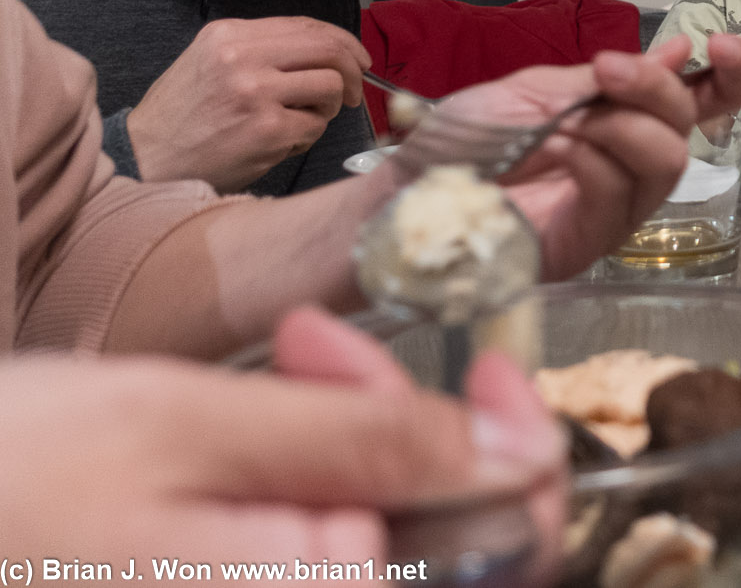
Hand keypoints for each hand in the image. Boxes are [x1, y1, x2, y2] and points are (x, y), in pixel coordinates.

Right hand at [0, 307, 562, 573]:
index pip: (510, 557)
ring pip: (381, 534)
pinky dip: (307, 479)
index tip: (488, 373)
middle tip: (323, 348)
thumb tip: (524, 459)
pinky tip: (256, 421)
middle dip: (410, 426)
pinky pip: (318, 547)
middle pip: (446, 541)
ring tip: (282, 359)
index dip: (525, 456)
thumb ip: (371, 442)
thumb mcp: (195, 426)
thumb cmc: (8, 473)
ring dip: (353, 439)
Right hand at [128, 17, 370, 189]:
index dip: (343, 41)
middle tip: (352, 93)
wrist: (146, 157)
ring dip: (328, 107)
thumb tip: (325, 50)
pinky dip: (309, 134)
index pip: (307, 25)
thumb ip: (260, 49)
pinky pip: (315, 125)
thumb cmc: (183, 114)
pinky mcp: (268, 128)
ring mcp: (257, 92)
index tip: (358, 58)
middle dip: (353, 71)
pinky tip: (284, 142)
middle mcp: (243, 56)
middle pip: (328, 49)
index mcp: (230, 34)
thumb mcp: (210, 62)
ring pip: (330, 85)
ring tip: (304, 120)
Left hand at [433, 35, 740, 278]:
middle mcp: (627, 163)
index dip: (729, 76)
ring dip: (622, 124)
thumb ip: (604, 80)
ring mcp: (612, 207)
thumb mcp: (535, 90)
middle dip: (658, 90)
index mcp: (620, 120)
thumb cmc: (459, 143)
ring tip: (567, 119)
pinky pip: (621, 196)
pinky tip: (560, 147)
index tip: (725, 45)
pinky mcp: (590, 243)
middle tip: (611, 70)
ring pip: (667, 162)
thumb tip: (678, 53)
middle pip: (687, 127)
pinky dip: (595, 159)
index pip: (700, 102)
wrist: (403, 195)